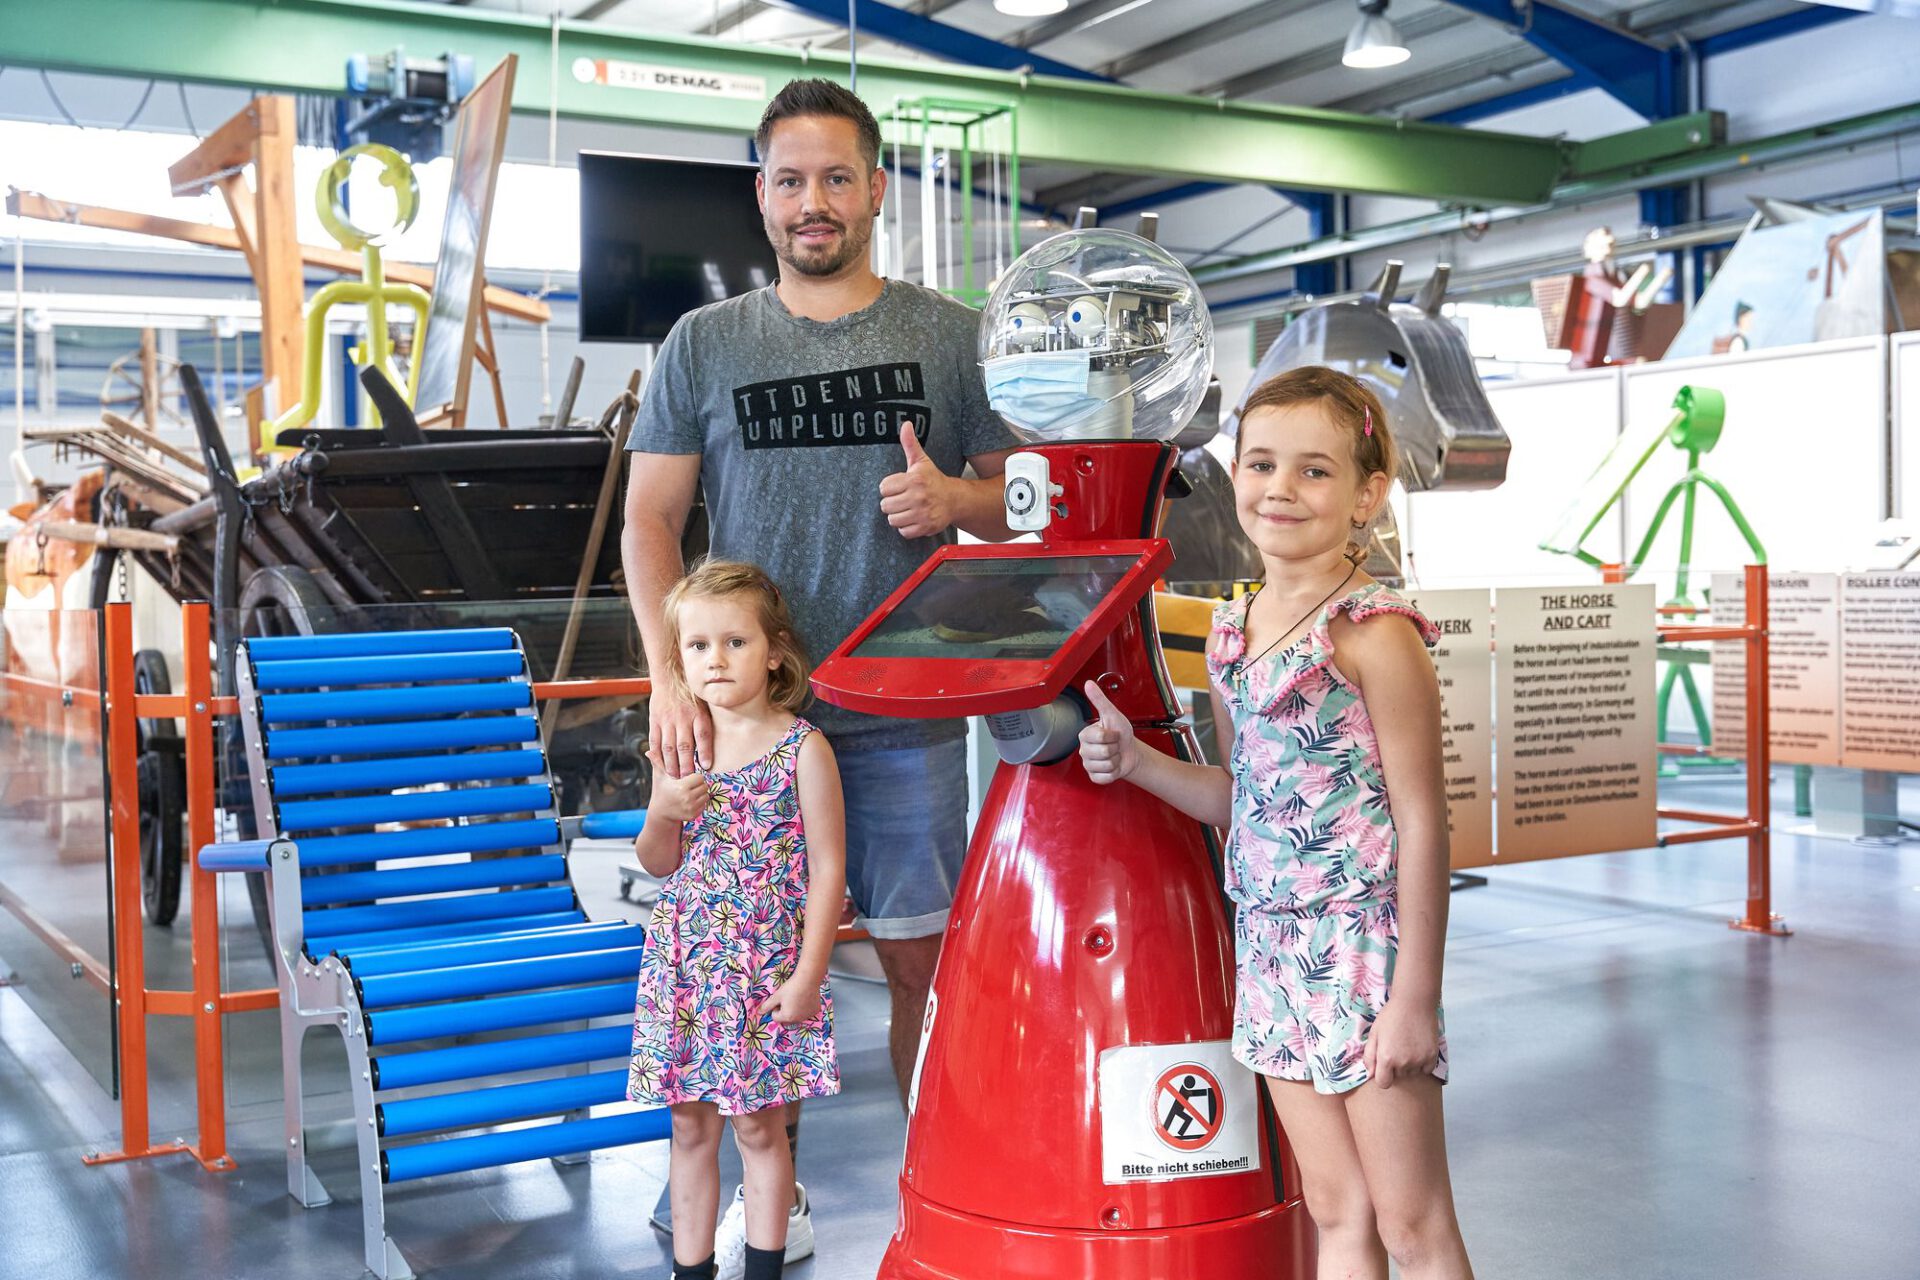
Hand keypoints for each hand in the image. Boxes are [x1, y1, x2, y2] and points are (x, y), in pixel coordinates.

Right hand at [643, 747, 710, 823]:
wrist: (660, 812)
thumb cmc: (661, 790)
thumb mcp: (659, 777)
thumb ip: (657, 762)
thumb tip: (648, 751)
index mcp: (681, 787)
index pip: (699, 778)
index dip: (694, 777)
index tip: (687, 779)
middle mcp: (687, 798)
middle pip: (704, 786)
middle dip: (698, 785)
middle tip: (689, 786)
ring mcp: (691, 808)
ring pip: (706, 795)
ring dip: (700, 794)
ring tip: (689, 793)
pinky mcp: (693, 815)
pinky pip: (704, 805)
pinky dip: (699, 803)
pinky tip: (689, 801)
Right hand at [647, 681, 711, 779]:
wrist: (670, 678)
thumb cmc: (691, 695)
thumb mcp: (704, 705)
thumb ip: (708, 723)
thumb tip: (718, 745)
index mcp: (698, 714)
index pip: (703, 735)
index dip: (705, 752)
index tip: (707, 766)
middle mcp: (683, 718)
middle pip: (684, 746)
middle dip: (686, 765)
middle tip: (687, 778)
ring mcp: (667, 720)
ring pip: (669, 747)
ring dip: (671, 764)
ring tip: (674, 775)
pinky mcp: (655, 721)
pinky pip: (655, 741)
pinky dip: (657, 755)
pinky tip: (661, 764)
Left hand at [758, 972, 822, 1024]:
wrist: (808, 979)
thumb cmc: (790, 987)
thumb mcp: (776, 996)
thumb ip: (767, 1006)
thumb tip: (759, 1013)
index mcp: (787, 1017)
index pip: (775, 1017)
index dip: (775, 1008)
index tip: (780, 999)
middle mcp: (798, 1020)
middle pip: (786, 1019)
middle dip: (785, 1012)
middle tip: (787, 1000)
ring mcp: (807, 1016)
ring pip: (797, 1017)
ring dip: (795, 1011)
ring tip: (796, 998)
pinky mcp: (815, 1011)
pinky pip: (806, 1013)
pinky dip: (805, 1008)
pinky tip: (805, 998)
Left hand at [878, 424, 951, 538]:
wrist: (955, 499)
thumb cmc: (933, 480)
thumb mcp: (921, 461)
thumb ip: (910, 443)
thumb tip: (906, 424)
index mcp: (914, 479)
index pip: (883, 488)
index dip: (890, 488)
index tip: (899, 487)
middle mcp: (918, 497)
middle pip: (885, 506)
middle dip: (892, 503)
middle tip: (904, 499)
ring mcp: (922, 513)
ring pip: (893, 520)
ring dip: (898, 516)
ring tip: (908, 509)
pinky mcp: (926, 527)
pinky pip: (903, 531)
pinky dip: (907, 527)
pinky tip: (914, 518)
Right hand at [1078, 680, 1139, 785]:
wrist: (1130, 751)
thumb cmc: (1121, 733)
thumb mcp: (1113, 714)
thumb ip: (1099, 699)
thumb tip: (1088, 683)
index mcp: (1085, 735)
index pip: (1100, 737)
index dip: (1112, 736)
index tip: (1113, 734)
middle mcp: (1084, 750)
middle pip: (1103, 752)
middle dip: (1115, 749)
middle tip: (1114, 745)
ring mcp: (1088, 764)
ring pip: (1105, 765)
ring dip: (1116, 761)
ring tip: (1114, 755)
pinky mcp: (1094, 777)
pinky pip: (1104, 778)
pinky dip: (1114, 773)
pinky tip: (1112, 766)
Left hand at [1361, 998, 1440, 1089]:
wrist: (1414, 1003)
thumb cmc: (1390, 1016)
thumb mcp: (1374, 1033)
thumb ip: (1369, 1056)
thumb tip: (1370, 1074)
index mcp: (1386, 1058)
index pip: (1384, 1084)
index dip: (1382, 1076)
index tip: (1384, 1067)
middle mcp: (1403, 1063)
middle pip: (1398, 1077)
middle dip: (1395, 1067)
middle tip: (1396, 1048)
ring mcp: (1419, 1060)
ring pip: (1412, 1073)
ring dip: (1409, 1065)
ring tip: (1407, 1046)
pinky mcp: (1432, 1056)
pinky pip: (1426, 1069)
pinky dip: (1422, 1063)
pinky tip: (1418, 1048)